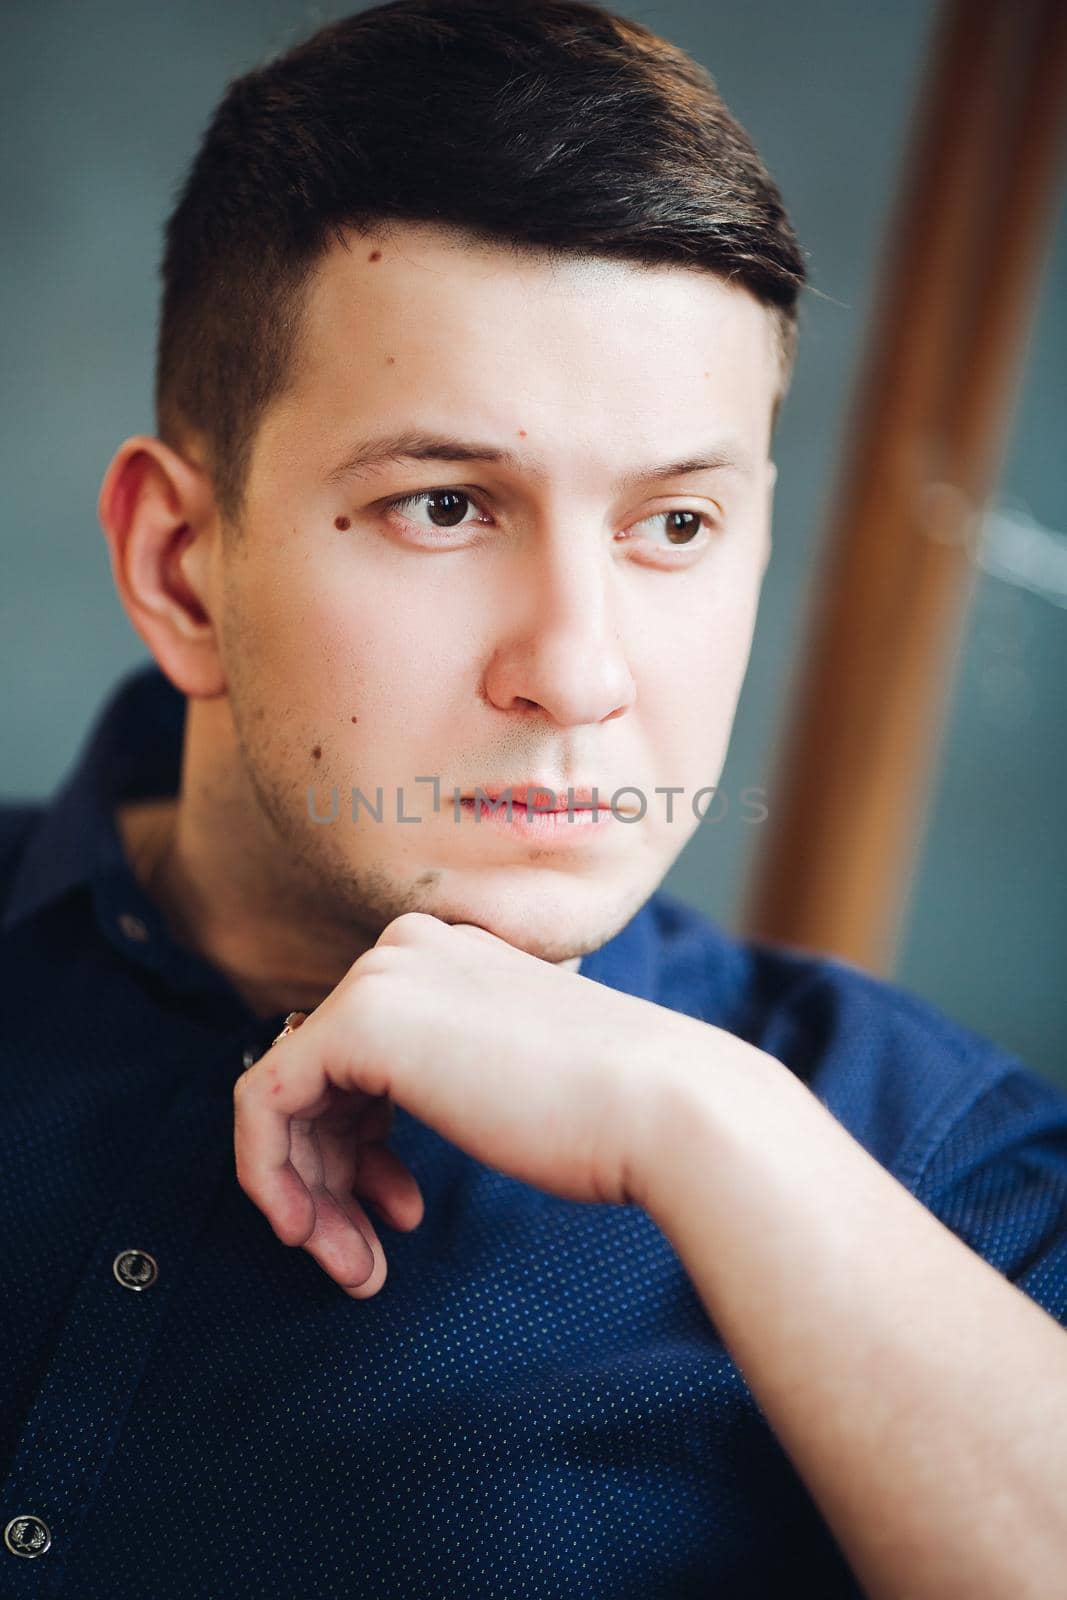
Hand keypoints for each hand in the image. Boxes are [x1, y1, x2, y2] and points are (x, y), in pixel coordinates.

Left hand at [232, 910, 719, 1297]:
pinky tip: (310, 1234)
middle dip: (330, 1176)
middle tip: (359, 1257)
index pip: (362, 1050)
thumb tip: (373, 1126)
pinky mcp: (357, 1023)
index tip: (394, 1214)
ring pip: (288, 1095)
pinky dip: (271, 1176)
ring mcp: (381, 978)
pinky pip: (263, 1102)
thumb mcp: (514, 1077)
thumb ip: (450, 1073)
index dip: (360, 1146)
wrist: (666, 1107)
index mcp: (452, 952)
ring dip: (308, 1192)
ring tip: (351, 1266)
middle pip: (320, 1075)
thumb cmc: (614, 1114)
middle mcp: (408, 947)